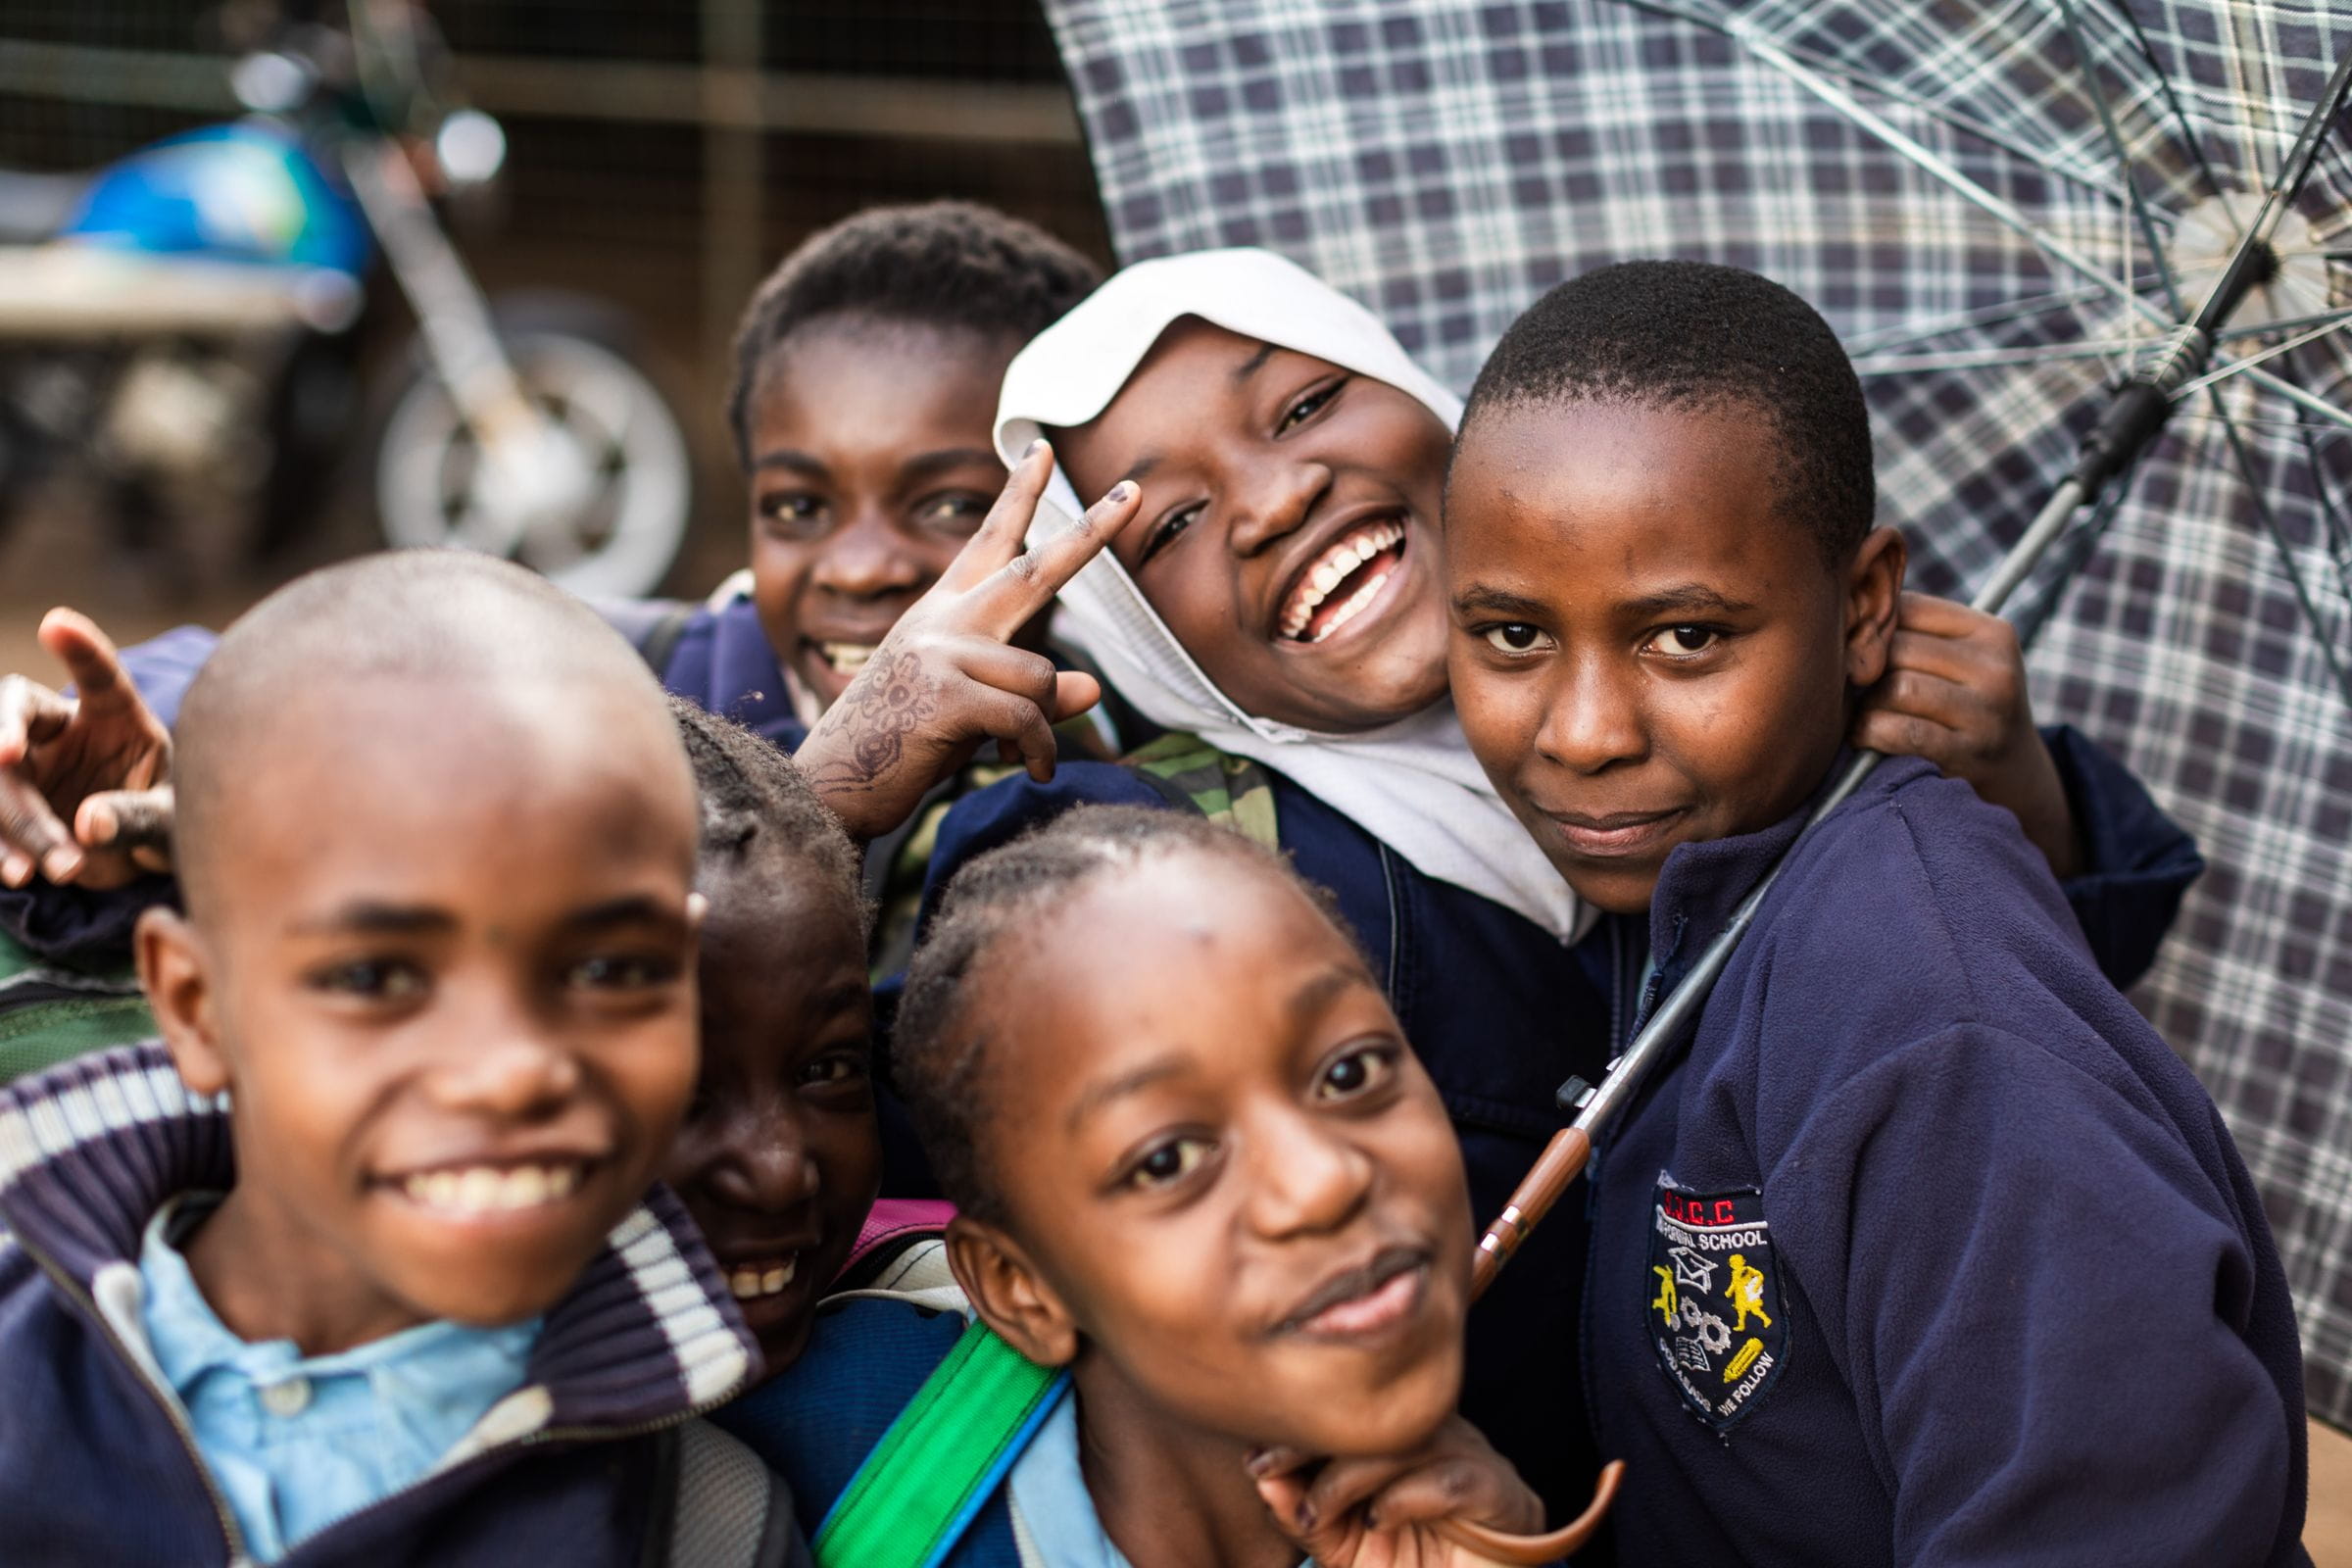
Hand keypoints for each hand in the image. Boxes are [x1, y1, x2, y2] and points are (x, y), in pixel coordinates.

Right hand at [0, 609, 175, 889]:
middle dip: (2, 727)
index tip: (56, 624)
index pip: (98, 675)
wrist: (140, 859)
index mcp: (115, 715)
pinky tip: (18, 875)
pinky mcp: (3, 805)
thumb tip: (89, 825)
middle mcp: (60, 730)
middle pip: (17, 710)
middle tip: (4, 755)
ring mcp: (25, 766)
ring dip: (16, 819)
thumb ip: (138, 817)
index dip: (79, 649)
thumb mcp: (169, 819)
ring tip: (63, 867)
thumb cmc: (164, 819)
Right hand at [793, 441, 1140, 841]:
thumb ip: (1031, 697)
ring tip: (1022, 757)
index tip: (1044, 449)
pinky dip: (1037, 753)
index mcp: (942, 614)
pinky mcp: (947, 693)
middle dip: (1090, 533)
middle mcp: (942, 621)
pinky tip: (1027, 772)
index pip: (990, 542)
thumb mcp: (974, 716)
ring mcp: (941, 652)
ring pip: (1042, 678)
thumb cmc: (902, 750)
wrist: (830, 788)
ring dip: (1044, 728)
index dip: (1020, 494)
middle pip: (1033, 569)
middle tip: (1135, 494)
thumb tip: (1095, 689)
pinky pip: (1029, 718)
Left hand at [1249, 1417, 1546, 1567]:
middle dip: (1311, 1442)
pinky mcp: (1500, 1491)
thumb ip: (1303, 1512)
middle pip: (1374, 1416)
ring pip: (1405, 1442)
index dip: (1299, 1428)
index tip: (1253, 1459)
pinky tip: (1377, 1520)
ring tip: (1316, 1514)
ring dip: (1347, 1477)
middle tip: (1266, 1470)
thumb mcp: (1340, 1546)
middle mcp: (1436, 1434)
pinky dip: (1405, 1498)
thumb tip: (1262, 1476)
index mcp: (1401, 1435)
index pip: (1350, 1409)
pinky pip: (1450, 1478)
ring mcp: (1473, 1456)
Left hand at [1852, 592, 2080, 878]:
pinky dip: (1870, 732)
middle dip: (1865, 669)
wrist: (2013, 776)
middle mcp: (1996, 669)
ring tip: (1862, 713)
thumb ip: (1910, 632)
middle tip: (1851, 687)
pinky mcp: (1967, 753)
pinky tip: (1864, 736)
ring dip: (1866, 704)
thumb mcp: (1959, 660)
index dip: (1869, 629)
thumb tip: (1839, 604)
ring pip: (1896, 688)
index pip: (1907, 608)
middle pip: (1897, 649)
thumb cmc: (1963, 706)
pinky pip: (1899, 731)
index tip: (1854, 650)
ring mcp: (1987, 713)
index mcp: (1992, 633)